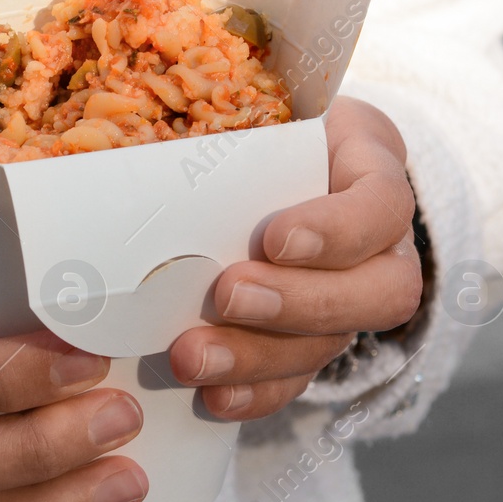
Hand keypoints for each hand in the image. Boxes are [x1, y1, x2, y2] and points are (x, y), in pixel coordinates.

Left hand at [168, 97, 423, 418]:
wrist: (269, 156)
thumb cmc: (256, 120)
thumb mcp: (255, 103)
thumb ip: (221, 117)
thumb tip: (117, 138)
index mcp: (370, 169)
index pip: (385, 204)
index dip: (338, 228)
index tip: (274, 236)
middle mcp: (380, 242)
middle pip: (381, 292)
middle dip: (299, 303)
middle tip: (227, 295)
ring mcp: (353, 296)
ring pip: (335, 344)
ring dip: (261, 357)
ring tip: (192, 357)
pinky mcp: (315, 338)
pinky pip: (300, 379)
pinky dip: (256, 393)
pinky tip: (213, 398)